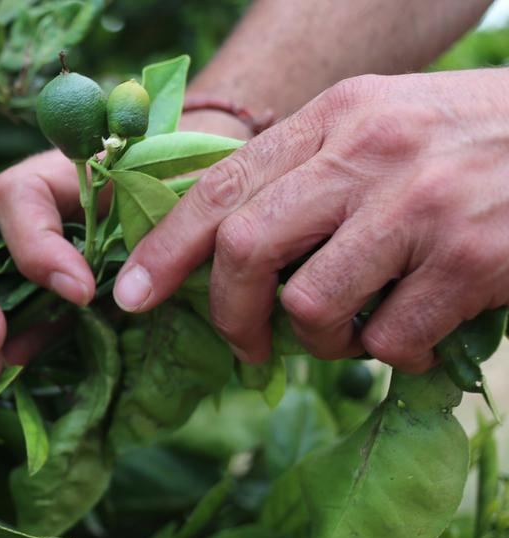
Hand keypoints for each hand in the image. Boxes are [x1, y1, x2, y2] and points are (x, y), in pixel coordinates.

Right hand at [0, 109, 253, 386]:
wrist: (181, 207)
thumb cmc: (171, 188)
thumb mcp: (165, 194)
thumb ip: (148, 226)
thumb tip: (120, 285)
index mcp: (53, 173)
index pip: (17, 198)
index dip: (37, 247)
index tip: (81, 292)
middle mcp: (18, 210)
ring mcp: (10, 252)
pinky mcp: (22, 292)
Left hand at [114, 69, 508, 371]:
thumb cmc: (469, 137)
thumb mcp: (380, 122)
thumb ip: (307, 168)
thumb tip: (224, 244)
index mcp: (335, 117)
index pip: (220, 184)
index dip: (166, 249)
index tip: (132, 296)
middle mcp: (369, 155)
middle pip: (247, 247)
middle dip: (229, 313)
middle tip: (245, 345)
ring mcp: (421, 208)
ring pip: (312, 304)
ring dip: (319, 340)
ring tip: (349, 332)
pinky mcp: (471, 261)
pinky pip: (389, 340)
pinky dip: (388, 354)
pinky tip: (414, 333)